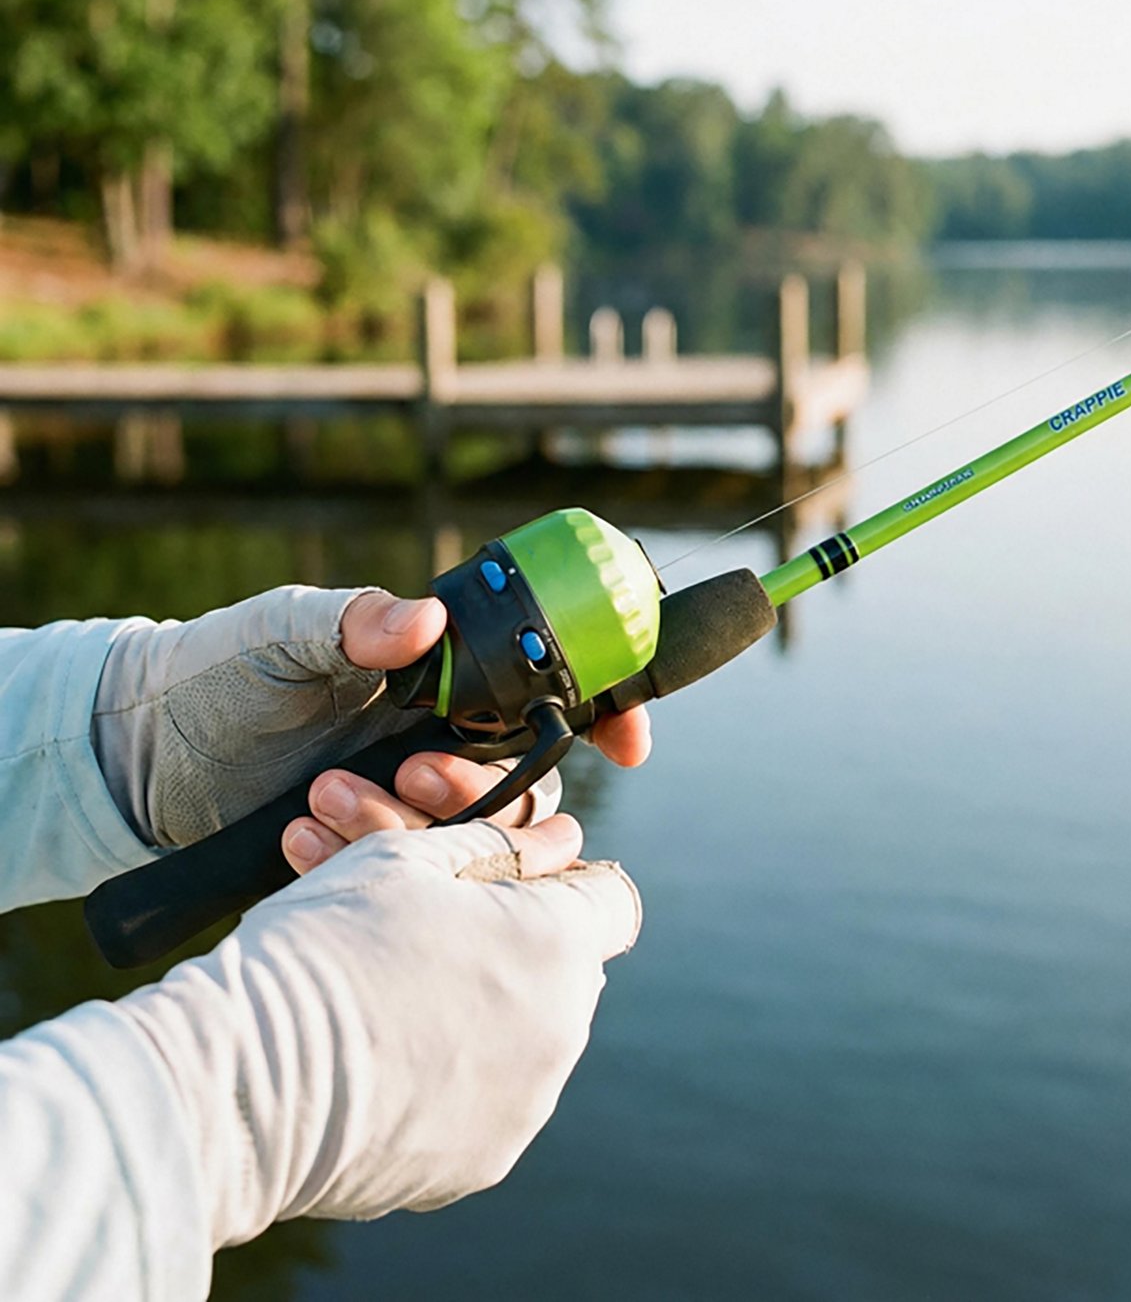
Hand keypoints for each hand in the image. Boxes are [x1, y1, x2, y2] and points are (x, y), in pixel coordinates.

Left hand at [91, 584, 651, 849]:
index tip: (627, 748)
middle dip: (487, 790)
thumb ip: (353, 621)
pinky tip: (300, 843)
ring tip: (325, 802)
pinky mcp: (371, 862)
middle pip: (529, 785)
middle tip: (414, 772)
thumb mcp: (277, 634)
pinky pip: (412, 884)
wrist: (131, 761)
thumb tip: (427, 619)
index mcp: (444, 680)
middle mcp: (442, 743)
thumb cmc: (212, 676)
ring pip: (477, 843)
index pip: (550, 696)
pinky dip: (367, 864)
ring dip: (420, 830)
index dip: (603, 718)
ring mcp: (409, 809)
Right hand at [115, 815, 640, 1243]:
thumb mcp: (407, 859)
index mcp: (559, 948)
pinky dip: (449, 1077)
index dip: (559, 879)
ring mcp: (523, 1106)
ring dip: (479, 1009)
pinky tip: (382, 1056)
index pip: (607, 899)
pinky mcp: (476, 1163)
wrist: (240, 1083)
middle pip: (563, 969)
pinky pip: (484, 1102)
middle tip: (428, 928)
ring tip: (389, 991)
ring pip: (523, 1036)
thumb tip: (559, 839)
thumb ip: (500, 842)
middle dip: (511, 943)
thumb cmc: (325, 950)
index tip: (506, 880)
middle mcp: (562, 1034)